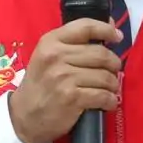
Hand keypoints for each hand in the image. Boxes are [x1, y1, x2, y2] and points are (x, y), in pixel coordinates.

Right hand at [7, 20, 123, 142]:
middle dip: (114, 64)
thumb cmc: (41, 84)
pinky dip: (110, 100)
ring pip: (105, 76)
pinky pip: (103, 95)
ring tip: (109, 88)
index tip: (117, 37)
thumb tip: (110, 27)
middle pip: (101, 54)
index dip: (107, 30)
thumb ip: (73, 43)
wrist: (24, 116)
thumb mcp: (48, 56)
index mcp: (51, 41)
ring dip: (113, 84)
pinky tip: (107, 102)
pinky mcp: (71, 98)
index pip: (86, 27)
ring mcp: (64, 77)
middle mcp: (56, 56)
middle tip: (113, 71)